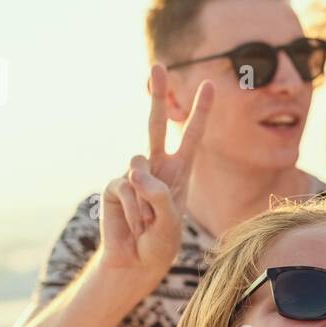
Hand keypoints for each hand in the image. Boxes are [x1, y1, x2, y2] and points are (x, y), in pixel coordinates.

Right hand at [98, 65, 214, 280]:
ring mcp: (133, 175)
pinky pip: (126, 187)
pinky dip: (134, 210)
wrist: (135, 262)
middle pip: (155, 123)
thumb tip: (135, 171)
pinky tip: (134, 225)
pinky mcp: (115, 186)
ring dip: (147, 200)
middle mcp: (156, 167)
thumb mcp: (171, 222)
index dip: (200, 111)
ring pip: (139, 164)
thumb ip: (159, 195)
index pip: (191, 136)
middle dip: (157, 94)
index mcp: (179, 171)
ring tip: (149, 223)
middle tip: (158, 64)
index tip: (210, 84)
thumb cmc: (160, 243)